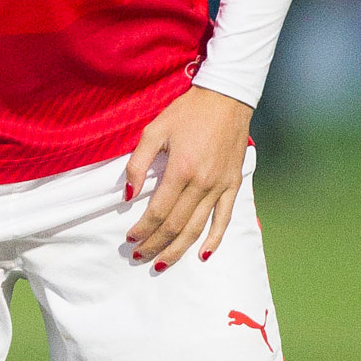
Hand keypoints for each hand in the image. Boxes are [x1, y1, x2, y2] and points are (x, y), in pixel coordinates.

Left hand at [124, 87, 253, 269]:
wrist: (226, 98)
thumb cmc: (187, 112)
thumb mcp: (154, 131)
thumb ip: (137, 164)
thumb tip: (126, 195)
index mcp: (181, 170)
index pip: (157, 212)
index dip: (142, 229)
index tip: (130, 238)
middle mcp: (202, 183)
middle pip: (175, 225)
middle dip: (155, 244)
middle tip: (139, 256)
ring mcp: (220, 186)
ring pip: (197, 228)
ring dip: (178, 249)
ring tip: (161, 263)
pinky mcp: (233, 184)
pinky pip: (224, 218)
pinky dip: (214, 239)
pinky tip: (202, 255)